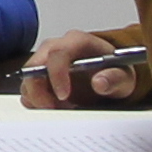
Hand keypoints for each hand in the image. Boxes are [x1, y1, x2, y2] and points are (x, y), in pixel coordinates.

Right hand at [26, 29, 150, 109]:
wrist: (110, 74)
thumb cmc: (114, 71)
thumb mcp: (123, 76)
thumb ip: (114, 78)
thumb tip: (99, 83)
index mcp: (76, 41)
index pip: (57, 54)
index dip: (56, 75)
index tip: (64, 96)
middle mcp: (56, 47)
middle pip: (34, 66)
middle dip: (39, 91)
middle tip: (54, 109)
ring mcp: (45, 61)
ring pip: (28, 80)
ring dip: (39, 99)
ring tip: (63, 108)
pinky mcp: (40, 76)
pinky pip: (29, 90)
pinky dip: (38, 103)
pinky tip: (57, 107)